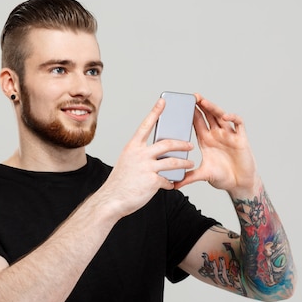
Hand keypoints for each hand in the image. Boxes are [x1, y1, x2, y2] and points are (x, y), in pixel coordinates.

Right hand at [95, 98, 194, 218]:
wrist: (112, 199)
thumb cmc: (119, 182)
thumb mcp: (127, 162)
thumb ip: (141, 156)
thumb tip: (159, 155)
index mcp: (132, 147)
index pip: (146, 125)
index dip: (155, 112)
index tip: (163, 101)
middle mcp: (140, 155)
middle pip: (167, 144)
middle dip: (181, 144)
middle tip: (189, 145)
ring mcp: (146, 168)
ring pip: (173, 162)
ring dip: (184, 163)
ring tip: (189, 163)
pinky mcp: (153, 181)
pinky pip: (168, 180)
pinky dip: (170, 183)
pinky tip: (171, 184)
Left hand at [173, 94, 258, 193]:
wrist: (240, 185)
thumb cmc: (223, 178)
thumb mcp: (203, 175)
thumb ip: (189, 178)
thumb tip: (174, 185)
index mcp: (206, 140)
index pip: (197, 122)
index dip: (191, 113)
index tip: (181, 105)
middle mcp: (217, 135)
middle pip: (208, 115)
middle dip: (200, 105)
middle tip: (191, 96)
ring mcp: (229, 135)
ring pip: (220, 116)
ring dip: (212, 107)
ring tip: (203, 101)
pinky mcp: (240, 138)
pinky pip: (238, 123)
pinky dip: (232, 118)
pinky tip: (225, 116)